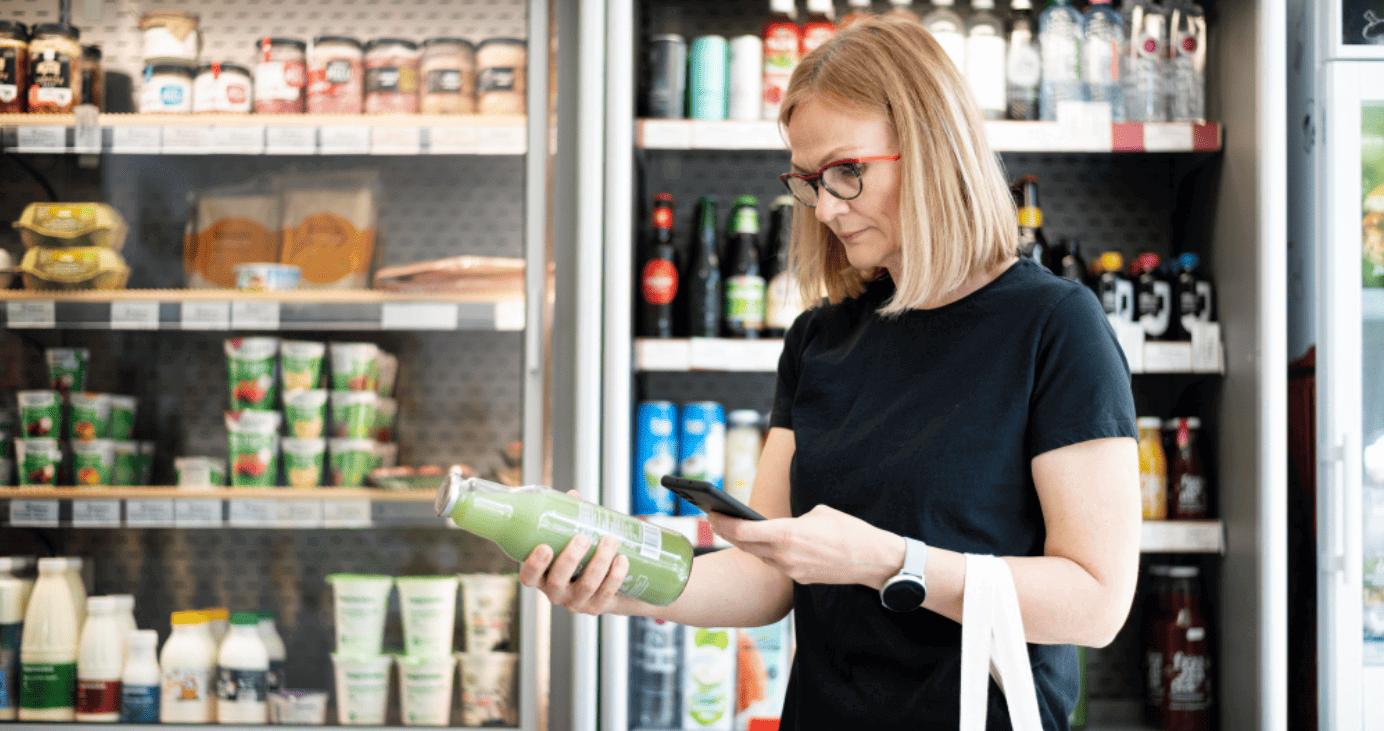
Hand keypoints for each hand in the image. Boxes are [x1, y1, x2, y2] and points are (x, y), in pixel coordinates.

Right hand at [518, 490, 630, 614]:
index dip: (534, 565)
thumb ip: (571, 518)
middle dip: (570, 558)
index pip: (529, 577)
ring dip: (599, 561)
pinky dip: (615, 576)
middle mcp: (556, 593)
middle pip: (557, 581)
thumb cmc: (586, 555)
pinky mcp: (598, 607)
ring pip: (586, 586)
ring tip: (610, 540)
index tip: (545, 546)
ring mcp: (577, 602)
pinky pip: (606, 593)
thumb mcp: (576, 538)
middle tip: (582, 537)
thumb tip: (573, 496)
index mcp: (544, 575)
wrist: (614, 583)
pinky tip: (622, 559)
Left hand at [706, 504, 904, 589]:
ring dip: (746, 544)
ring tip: (733, 529)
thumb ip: (794, 520)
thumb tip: (782, 527)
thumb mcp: (819, 513)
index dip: (723, 523)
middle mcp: (784, 556)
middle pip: (745, 545)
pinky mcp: (800, 580)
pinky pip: (777, 564)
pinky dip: (768, 553)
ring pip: (760, 556)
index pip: (743, 531)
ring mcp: (791, 571)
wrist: (874, 561)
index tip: (711, 513)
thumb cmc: (849, 530)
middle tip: (714, 518)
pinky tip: (763, 544)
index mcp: (787, 534)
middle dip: (727, 532)